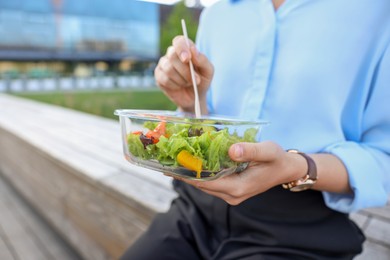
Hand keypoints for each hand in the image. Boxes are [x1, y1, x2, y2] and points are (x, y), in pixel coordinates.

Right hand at [154, 36, 213, 113]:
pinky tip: (179, 87)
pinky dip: (175, 85)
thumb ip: (202, 60)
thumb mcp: (208, 71)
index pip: (179, 41)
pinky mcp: (159, 76)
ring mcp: (163, 65)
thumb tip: (193, 50)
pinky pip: (164, 79)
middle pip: (172, 55)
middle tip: (195, 80)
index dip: (182, 48)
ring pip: (168, 68)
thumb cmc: (202, 81)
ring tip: (188, 83)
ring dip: (182, 79)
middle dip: (185, 70)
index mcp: (185, 49)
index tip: (187, 59)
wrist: (195, 97)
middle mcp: (172, 54)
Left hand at [173, 141, 306, 204]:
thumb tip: (232, 150)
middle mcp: (232, 195)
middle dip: (184, 173)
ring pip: (205, 185)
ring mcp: (231, 195)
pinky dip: (200, 174)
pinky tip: (191, 164)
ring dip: (191, 174)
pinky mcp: (231, 191)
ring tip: (174, 160)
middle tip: (167, 159)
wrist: (286, 169)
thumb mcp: (268, 151)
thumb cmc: (277, 159)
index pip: (205, 182)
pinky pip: (211, 183)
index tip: (169, 166)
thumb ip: (251, 150)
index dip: (187, 174)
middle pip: (201, 185)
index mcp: (238, 187)